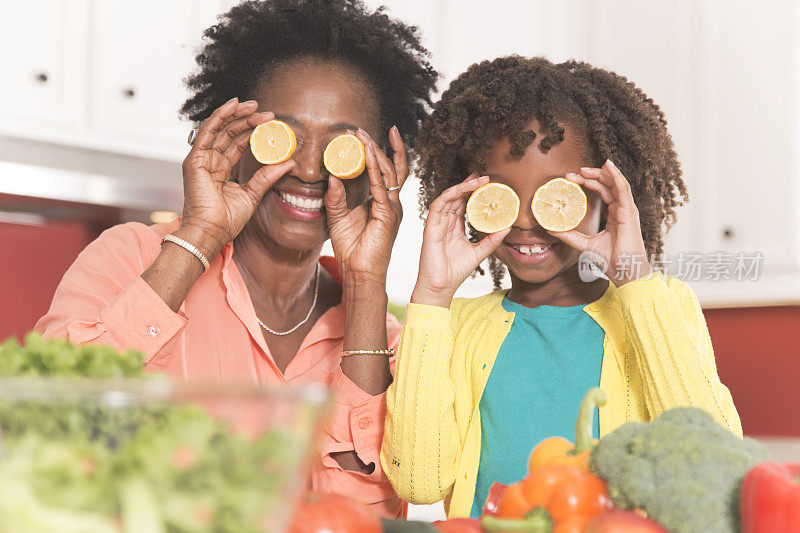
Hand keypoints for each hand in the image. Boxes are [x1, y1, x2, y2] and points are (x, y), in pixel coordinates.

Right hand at [179, 97, 295, 257]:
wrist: (212, 232)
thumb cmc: (227, 220)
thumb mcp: (253, 194)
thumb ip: (268, 176)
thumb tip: (289, 163)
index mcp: (221, 170)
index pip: (237, 144)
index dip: (253, 132)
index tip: (272, 125)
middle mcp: (210, 162)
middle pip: (229, 133)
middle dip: (248, 120)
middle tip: (267, 113)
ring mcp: (201, 159)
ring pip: (220, 128)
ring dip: (237, 114)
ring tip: (255, 105)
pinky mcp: (195, 159)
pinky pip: (207, 131)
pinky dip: (220, 116)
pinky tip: (233, 105)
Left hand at [325, 126, 405, 285]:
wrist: (359, 273)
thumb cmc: (352, 249)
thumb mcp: (338, 218)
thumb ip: (336, 197)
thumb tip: (331, 176)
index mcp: (382, 202)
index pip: (384, 171)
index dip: (376, 152)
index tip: (362, 135)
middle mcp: (391, 202)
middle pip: (391, 166)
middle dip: (378, 145)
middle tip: (360, 129)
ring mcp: (392, 207)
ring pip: (387, 172)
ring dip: (374, 151)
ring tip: (361, 135)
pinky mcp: (388, 214)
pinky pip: (381, 186)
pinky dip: (373, 168)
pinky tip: (366, 154)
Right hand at [411, 175, 509, 306]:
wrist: (441, 286)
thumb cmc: (456, 271)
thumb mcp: (479, 252)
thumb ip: (492, 240)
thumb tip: (508, 227)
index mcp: (455, 227)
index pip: (464, 204)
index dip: (474, 192)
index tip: (488, 184)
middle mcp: (445, 222)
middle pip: (457, 197)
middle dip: (470, 185)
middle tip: (485, 177)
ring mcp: (437, 223)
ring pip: (448, 197)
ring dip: (462, 186)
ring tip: (478, 180)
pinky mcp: (430, 227)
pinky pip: (438, 205)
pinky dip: (449, 195)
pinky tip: (461, 189)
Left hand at [549, 159, 651, 285]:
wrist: (623, 270)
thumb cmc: (610, 259)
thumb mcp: (584, 244)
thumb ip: (569, 236)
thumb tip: (550, 230)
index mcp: (614, 215)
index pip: (602, 192)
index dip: (587, 183)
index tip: (570, 180)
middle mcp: (621, 210)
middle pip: (607, 185)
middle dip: (590, 176)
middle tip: (572, 173)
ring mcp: (627, 209)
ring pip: (614, 183)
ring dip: (600, 173)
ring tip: (583, 168)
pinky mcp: (630, 211)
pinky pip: (623, 188)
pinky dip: (616, 175)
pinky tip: (608, 166)